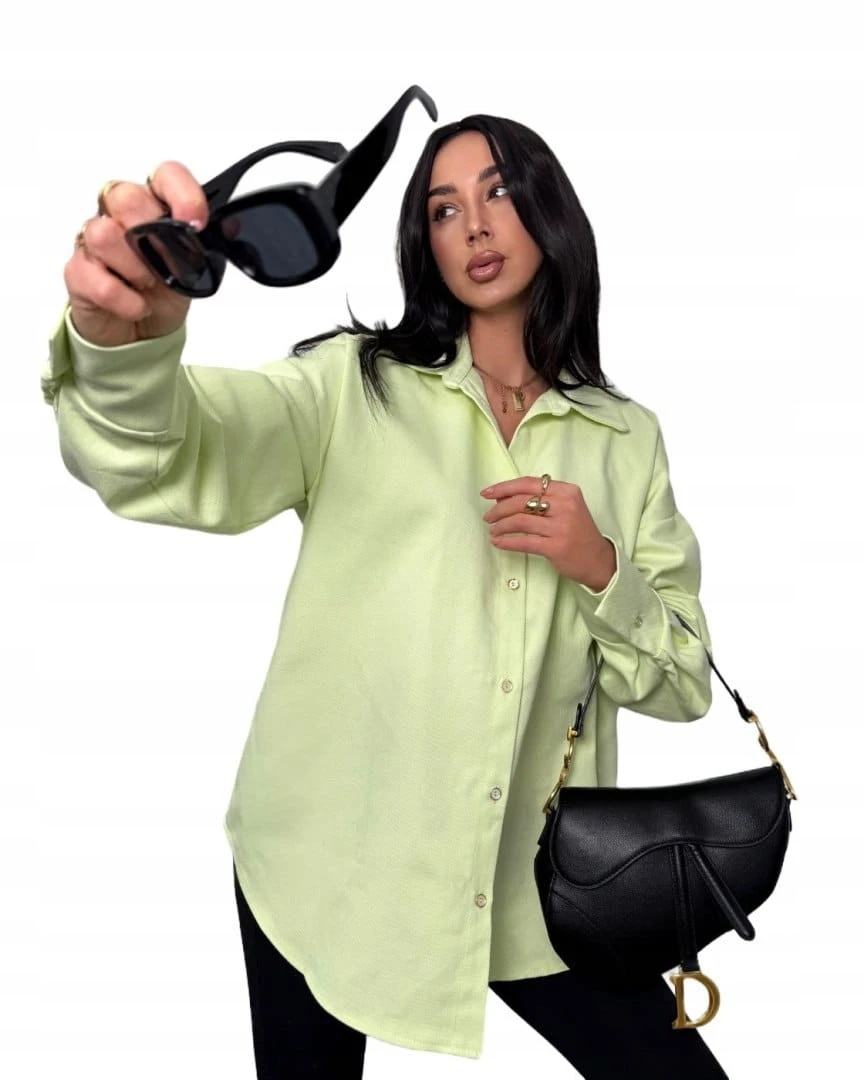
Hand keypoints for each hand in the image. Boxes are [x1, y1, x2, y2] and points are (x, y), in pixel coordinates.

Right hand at [63, 161, 209, 347]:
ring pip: (104, 234)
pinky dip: (124, 299)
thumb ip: (207, 244)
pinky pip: (94, 277)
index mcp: (153, 206)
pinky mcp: (78, 273)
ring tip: (148, 286)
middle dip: (153, 237)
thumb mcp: (196, 269)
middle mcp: (119, 215)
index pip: (165, 175)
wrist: (141, 330)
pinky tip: (136, 306)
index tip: (196, 223)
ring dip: (136, 268)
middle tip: (166, 266)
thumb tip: (229, 227)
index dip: (182, 194)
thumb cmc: (165, 292)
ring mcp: (93, 242)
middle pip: (126, 197)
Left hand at [481, 476, 616, 590]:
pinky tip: (498, 542)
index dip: (504, 487)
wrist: (598, 560)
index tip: (487, 493)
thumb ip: (539, 500)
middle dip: (499, 509)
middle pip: (521, 501)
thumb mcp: (565, 508)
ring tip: (493, 531)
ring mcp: (562, 526)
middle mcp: (566, 505)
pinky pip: (524, 542)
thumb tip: (502, 499)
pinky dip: (507, 542)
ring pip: (520, 521)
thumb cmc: (577, 532)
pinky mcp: (556, 547)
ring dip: (500, 526)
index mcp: (567, 491)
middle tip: (488, 517)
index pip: (528, 483)